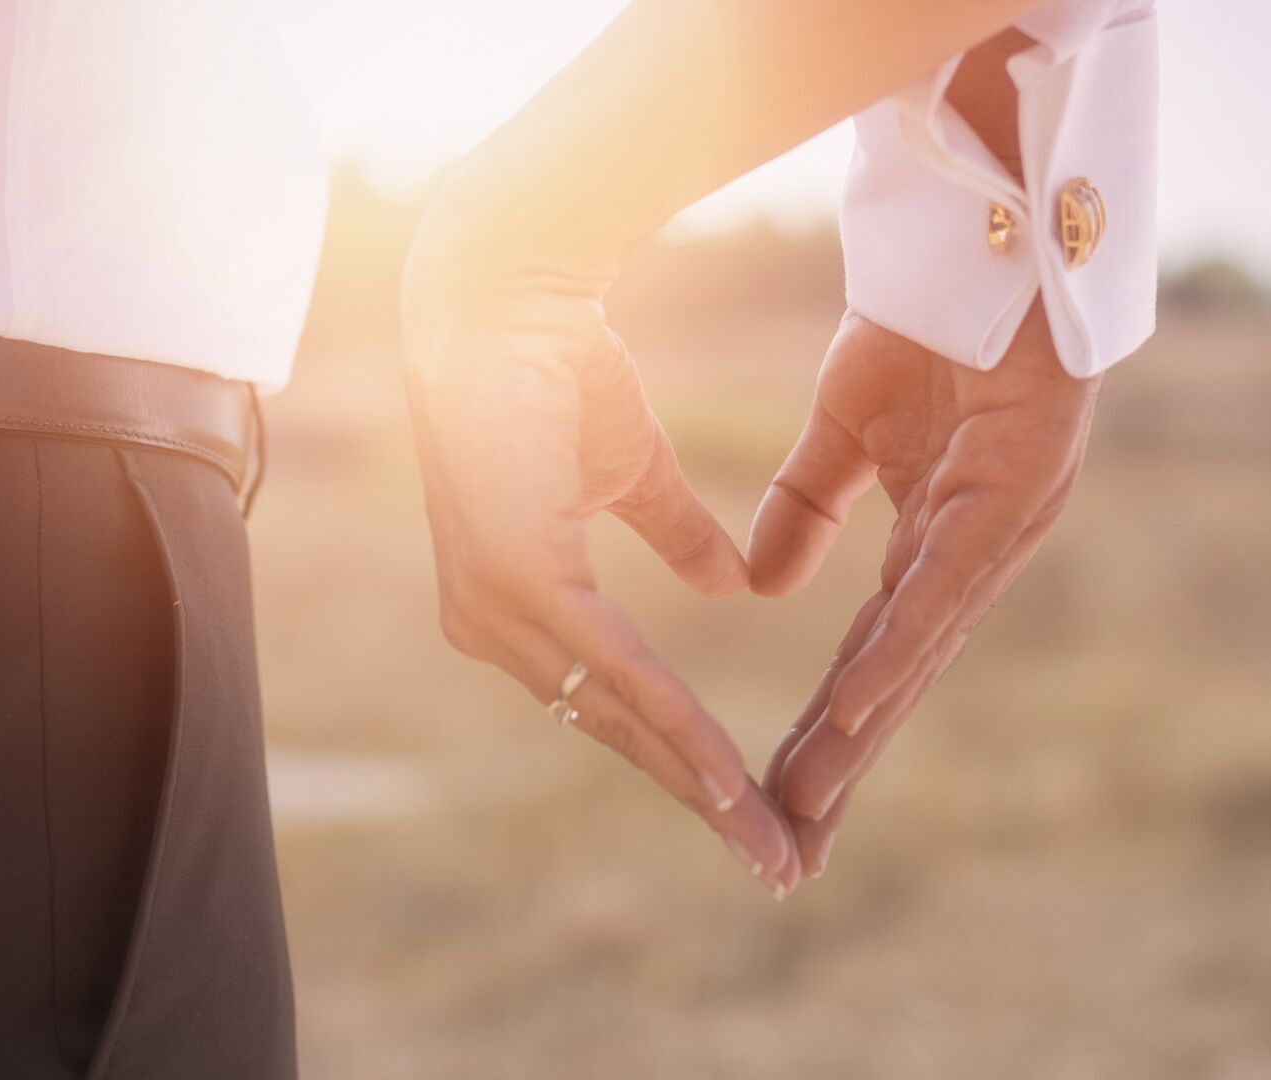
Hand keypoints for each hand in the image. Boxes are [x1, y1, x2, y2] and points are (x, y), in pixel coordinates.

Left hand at [400, 212, 801, 898]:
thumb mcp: (633, 471)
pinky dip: (676, 724)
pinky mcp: (513, 582)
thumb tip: (726, 587)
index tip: (754, 809)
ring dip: (700, 785)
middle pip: (618, 730)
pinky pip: (612, 670)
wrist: (510, 290)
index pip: (614, 700)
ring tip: (767, 842)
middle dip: (703, 802)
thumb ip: (672, 534)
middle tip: (775, 863)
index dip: (686, 758)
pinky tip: (725, 778)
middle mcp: (497, 626)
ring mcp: (495, 611)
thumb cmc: (559, 368)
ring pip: (620, 716)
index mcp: (521, 603)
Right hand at [749, 307, 1100, 876]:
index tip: (773, 801)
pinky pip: (945, 585)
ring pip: (918, 653)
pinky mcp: (1011, 492)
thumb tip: (761, 588)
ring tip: (809, 803)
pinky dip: (900, 650)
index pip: (868, 658)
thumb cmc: (927, 319)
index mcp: (933, 543)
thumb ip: (805, 506)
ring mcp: (997, 528)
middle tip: (788, 852)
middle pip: (895, 680)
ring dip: (860, 733)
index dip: (825, 732)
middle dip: (839, 768)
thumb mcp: (841, 428)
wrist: (987, 228)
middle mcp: (970, 555)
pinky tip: (858, 711)